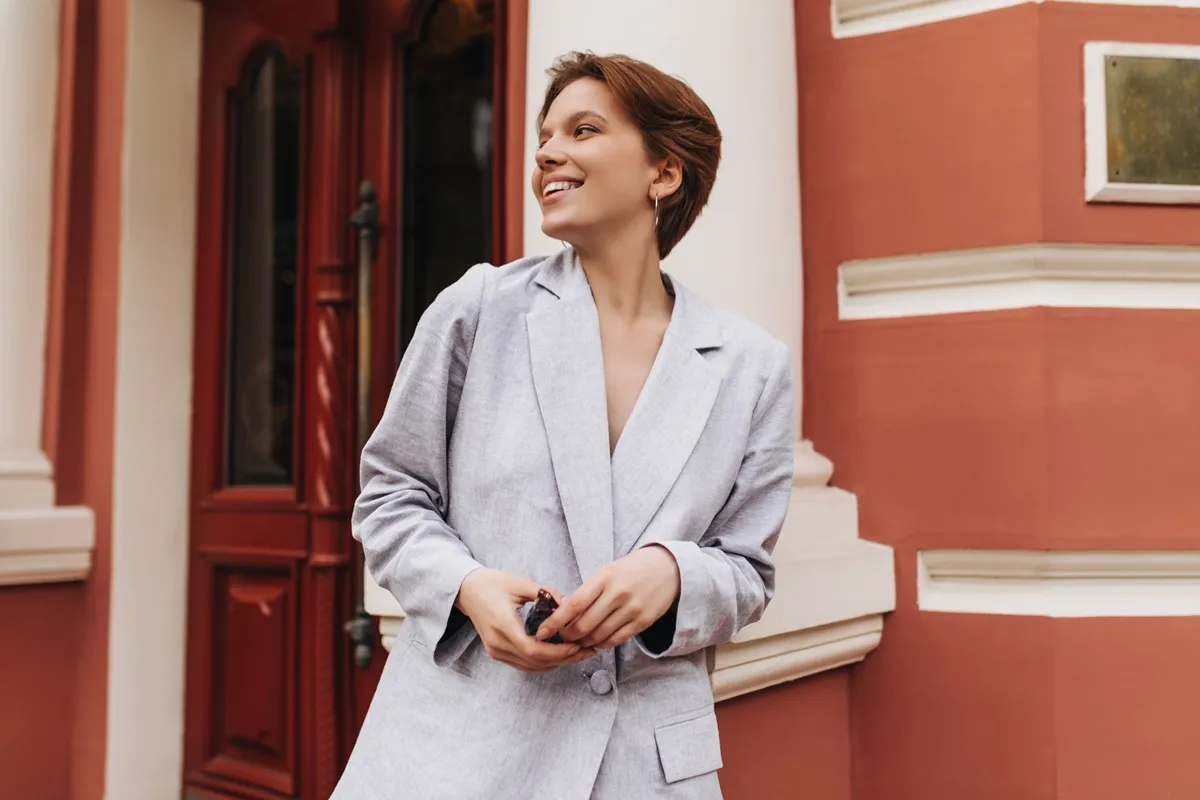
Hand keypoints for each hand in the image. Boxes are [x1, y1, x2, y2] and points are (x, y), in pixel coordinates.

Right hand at [455, 568, 594, 672]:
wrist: (467, 591)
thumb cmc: (492, 584)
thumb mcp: (519, 583)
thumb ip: (545, 592)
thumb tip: (569, 603)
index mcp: (503, 624)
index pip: (533, 649)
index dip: (557, 652)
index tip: (576, 645)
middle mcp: (498, 643)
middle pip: (535, 662)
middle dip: (563, 659)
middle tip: (586, 651)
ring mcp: (496, 651)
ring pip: (530, 667)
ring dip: (555, 663)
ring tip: (578, 654)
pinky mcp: (497, 653)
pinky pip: (523, 664)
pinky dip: (543, 663)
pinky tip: (559, 655)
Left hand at [536, 545, 680, 649]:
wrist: (666, 568)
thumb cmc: (630, 570)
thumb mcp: (606, 572)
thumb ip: (587, 592)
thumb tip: (563, 613)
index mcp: (604, 578)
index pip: (573, 605)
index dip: (555, 622)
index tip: (543, 632)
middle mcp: (617, 594)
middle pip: (584, 625)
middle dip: (568, 636)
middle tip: (562, 637)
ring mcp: (632, 609)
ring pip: (598, 636)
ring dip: (584, 643)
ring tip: (578, 641)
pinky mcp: (643, 621)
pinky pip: (616, 640)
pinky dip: (602, 644)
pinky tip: (596, 642)